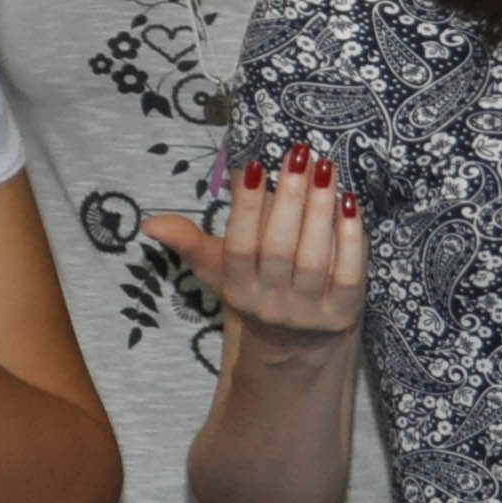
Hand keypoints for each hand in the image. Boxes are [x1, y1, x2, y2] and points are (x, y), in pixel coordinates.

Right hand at [150, 146, 365, 350]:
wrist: (295, 346)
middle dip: (289, 200)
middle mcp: (271, 303)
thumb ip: (189, 242)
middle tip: (300, 156)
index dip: (246, 208)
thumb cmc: (255, 288)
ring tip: (325, 169)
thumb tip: (150, 223)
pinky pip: (350, 275)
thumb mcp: (219, 270)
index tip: (254, 167)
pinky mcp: (343, 313)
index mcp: (238, 288)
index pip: (239, 247)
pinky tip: (350, 203)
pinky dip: (351, 239)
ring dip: (320, 211)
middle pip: (278, 250)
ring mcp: (309, 311)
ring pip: (314, 259)